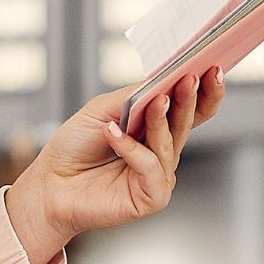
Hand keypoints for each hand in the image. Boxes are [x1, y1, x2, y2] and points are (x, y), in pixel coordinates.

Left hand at [4, 68, 225, 263]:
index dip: (205, 92)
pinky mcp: (152, 196)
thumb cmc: (74, 147)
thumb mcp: (103, 110)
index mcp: (155, 131)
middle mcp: (162, 153)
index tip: (214, 66)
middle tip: (193, 77)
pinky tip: (112, 135)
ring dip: (161, 120)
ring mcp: (159, 176)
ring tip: (156, 100)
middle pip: (186, 124)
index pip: (190, 111)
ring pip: (170, 144)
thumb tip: (162, 80)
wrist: (49, 184)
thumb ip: (134, 97)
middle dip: (191, 99)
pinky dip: (132, 149)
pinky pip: (151, 167)